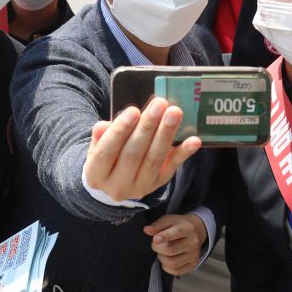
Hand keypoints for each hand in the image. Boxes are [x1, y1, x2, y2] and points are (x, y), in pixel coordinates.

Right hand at [84, 98, 200, 202]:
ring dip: (166, 134)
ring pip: (153, 160)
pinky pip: (172, 167)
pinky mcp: (158, 184)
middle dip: (147, 127)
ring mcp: (140, 187)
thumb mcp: (97, 146)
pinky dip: (184, 153)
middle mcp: (117, 185)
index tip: (134, 110)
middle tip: (160, 104)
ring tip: (174, 113)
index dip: (120, 131)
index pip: (107, 152)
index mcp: (96, 174)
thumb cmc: (107, 156)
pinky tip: (194, 140)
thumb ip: (102, 136)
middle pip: (133, 155)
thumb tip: (106, 125)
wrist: (115, 183)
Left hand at [143, 212, 207, 275]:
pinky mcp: (192, 264)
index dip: (165, 236)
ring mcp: (194, 255)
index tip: (156, 239)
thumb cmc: (180, 225)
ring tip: (162, 251)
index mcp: (188, 228)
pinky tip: (167, 258)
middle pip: (171, 250)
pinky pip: (176, 271)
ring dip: (162, 258)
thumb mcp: (169, 220)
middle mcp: (193, 242)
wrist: (196, 231)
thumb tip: (147, 230)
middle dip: (158, 248)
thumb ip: (158, 225)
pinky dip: (167, 266)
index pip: (177, 232)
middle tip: (156, 244)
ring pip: (172, 263)